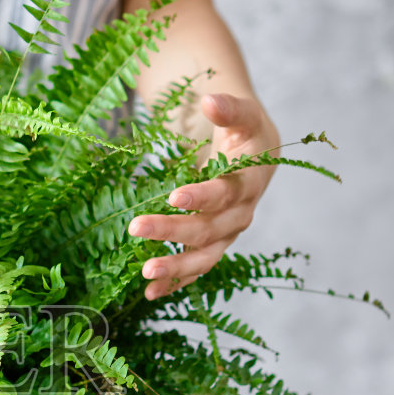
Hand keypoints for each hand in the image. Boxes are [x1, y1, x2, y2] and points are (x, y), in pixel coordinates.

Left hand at [127, 92, 278, 300]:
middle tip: (136, 227)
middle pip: (209, 228)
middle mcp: (242, 212)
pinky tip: (150, 293)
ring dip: (176, 267)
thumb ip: (228, 108)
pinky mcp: (215, 245)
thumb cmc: (245, 130)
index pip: (227, 191)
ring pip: (206, 256)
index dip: (202, 196)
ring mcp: (228, 233)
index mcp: (251, 179)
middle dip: (173, 230)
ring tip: (145, 273)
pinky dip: (176, 282)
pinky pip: (197, 269)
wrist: (257, 154)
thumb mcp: (243, 112)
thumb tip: (210, 101)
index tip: (172, 197)